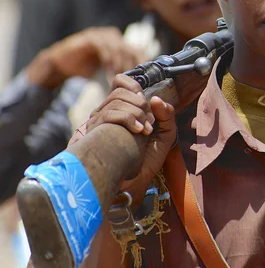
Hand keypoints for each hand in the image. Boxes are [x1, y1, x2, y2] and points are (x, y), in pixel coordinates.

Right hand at [26, 27, 144, 87]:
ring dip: (120, 66)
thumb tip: (139, 83)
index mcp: (119, 42)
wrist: (61, 64)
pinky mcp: (90, 37)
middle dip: (132, 67)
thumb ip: (121, 70)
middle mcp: (112, 36)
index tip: (145, 80)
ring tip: (121, 81)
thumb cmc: (86, 67)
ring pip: (119, 49)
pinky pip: (104, 48)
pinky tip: (109, 74)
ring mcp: (101, 34)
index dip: (143, 64)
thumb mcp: (107, 68)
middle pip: (130, 49)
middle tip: (133, 83)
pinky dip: (108, 62)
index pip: (137, 51)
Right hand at [87, 74, 176, 198]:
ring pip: (116, 100)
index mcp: (122, 110)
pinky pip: (110, 114)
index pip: (119, 83)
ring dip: (136, 112)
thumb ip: (166, 115)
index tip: (145, 97)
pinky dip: (129, 119)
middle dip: (140, 103)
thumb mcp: (165, 135)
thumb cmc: (147, 160)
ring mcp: (98, 122)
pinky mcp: (94, 132)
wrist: (133, 183)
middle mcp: (106, 113)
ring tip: (145, 131)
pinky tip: (139, 132)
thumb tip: (155, 98)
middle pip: (119, 91)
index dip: (131, 84)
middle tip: (149, 122)